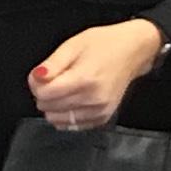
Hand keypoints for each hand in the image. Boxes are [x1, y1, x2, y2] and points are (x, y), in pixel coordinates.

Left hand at [31, 19, 165, 131]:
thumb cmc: (104, 44)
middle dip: (44, 94)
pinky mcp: (103, 117)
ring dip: (53, 106)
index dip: (36, 84)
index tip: (41, 75)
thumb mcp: (73, 45)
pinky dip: (65, 115)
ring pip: (57, 119)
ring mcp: (99, 110)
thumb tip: (36, 77)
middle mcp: (93, 99)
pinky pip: (72, 125)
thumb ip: (52, 64)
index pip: (44, 94)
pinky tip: (71, 100)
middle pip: (48, 108)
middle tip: (53, 79)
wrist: (133, 51)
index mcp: (85, 79)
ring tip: (64, 88)